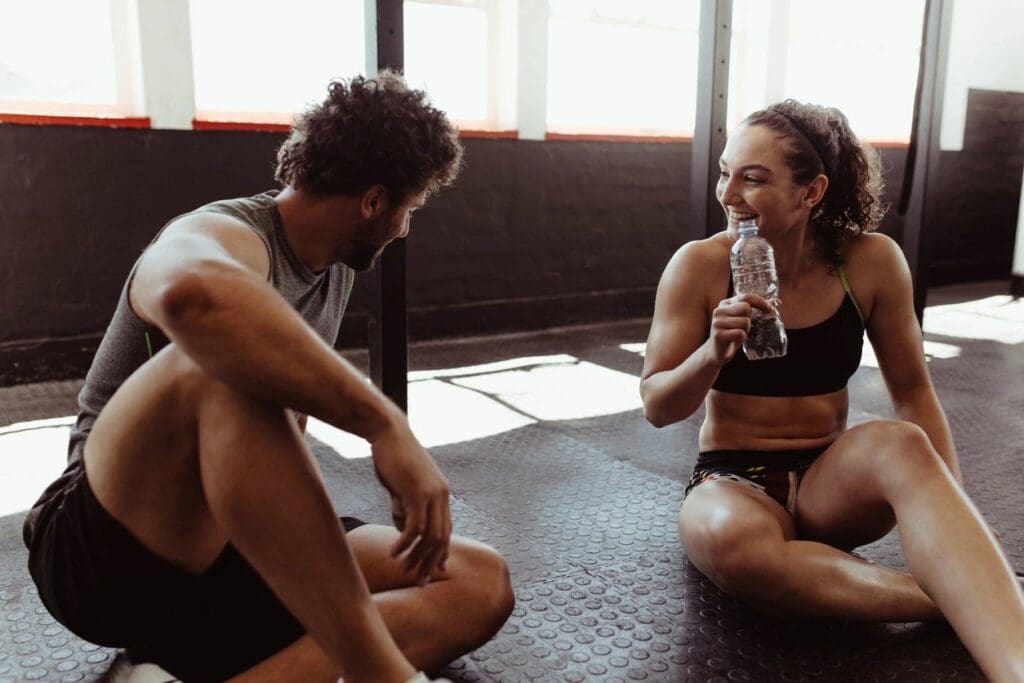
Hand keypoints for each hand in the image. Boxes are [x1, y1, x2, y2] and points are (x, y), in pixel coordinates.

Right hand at [370, 417, 451, 584]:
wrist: (388, 432)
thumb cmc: (392, 457)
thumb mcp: (401, 486)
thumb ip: (404, 506)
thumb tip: (403, 528)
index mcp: (441, 494)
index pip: (446, 531)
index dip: (440, 553)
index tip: (432, 571)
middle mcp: (442, 495)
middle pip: (441, 538)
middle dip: (430, 562)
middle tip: (418, 581)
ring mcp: (432, 494)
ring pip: (430, 536)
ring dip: (417, 557)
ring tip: (404, 570)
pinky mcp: (417, 493)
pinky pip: (415, 527)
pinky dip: (405, 543)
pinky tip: (393, 554)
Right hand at [708, 293, 772, 364]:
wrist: (717, 352)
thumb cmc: (732, 333)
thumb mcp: (741, 318)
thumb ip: (754, 309)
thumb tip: (777, 301)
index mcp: (725, 304)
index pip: (746, 297)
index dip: (760, 302)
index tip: (769, 310)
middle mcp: (719, 310)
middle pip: (746, 308)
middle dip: (749, 319)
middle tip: (743, 327)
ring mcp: (717, 323)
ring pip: (745, 322)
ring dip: (745, 330)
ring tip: (737, 334)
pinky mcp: (718, 335)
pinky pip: (740, 334)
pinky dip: (742, 339)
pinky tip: (734, 340)